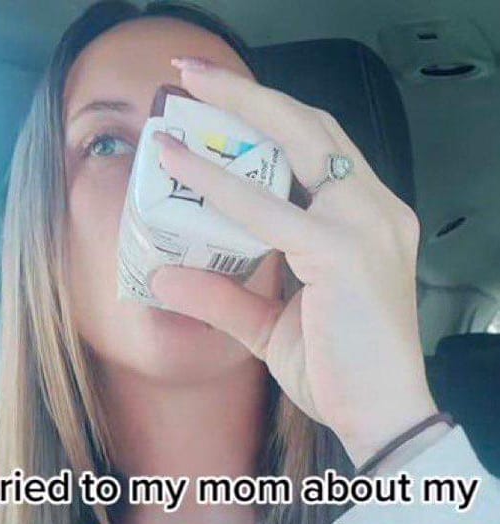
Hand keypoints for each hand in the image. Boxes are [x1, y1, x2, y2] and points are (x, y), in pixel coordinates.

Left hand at [150, 58, 437, 465]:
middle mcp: (375, 211)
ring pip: (296, 143)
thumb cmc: (343, 373)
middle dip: (247, 94)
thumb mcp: (273, 328)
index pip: (318, 149)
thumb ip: (226, 298)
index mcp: (368, 221)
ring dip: (237, 113)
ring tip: (185, 98)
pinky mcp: (346, 251)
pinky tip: (183, 168)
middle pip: (310, 125)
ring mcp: (366, 225)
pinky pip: (270, 209)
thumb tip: (167, 276)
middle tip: (190, 78)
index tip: (218, 105)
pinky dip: (221, 185)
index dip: (267, 119)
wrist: (383, 418)